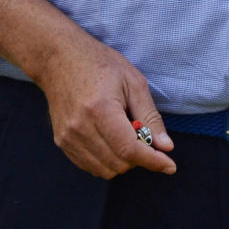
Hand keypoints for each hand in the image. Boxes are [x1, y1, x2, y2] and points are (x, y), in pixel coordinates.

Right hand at [0, 0, 175, 178]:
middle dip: (139, 157)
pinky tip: (111, 140)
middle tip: (144, 137)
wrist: (59, 58)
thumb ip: (150, 117)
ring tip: (125, 134)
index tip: (170, 165)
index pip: (129, 150)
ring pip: (105, 170)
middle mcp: (80, 128)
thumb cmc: (99, 64)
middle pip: (119, 164)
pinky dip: (107, 161)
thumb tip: (166, 147)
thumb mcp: (133, 82)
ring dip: (123, 161)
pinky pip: (90, 166)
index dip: (152, 161)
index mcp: (100, 109)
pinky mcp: (61, 142)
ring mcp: (68, 137)